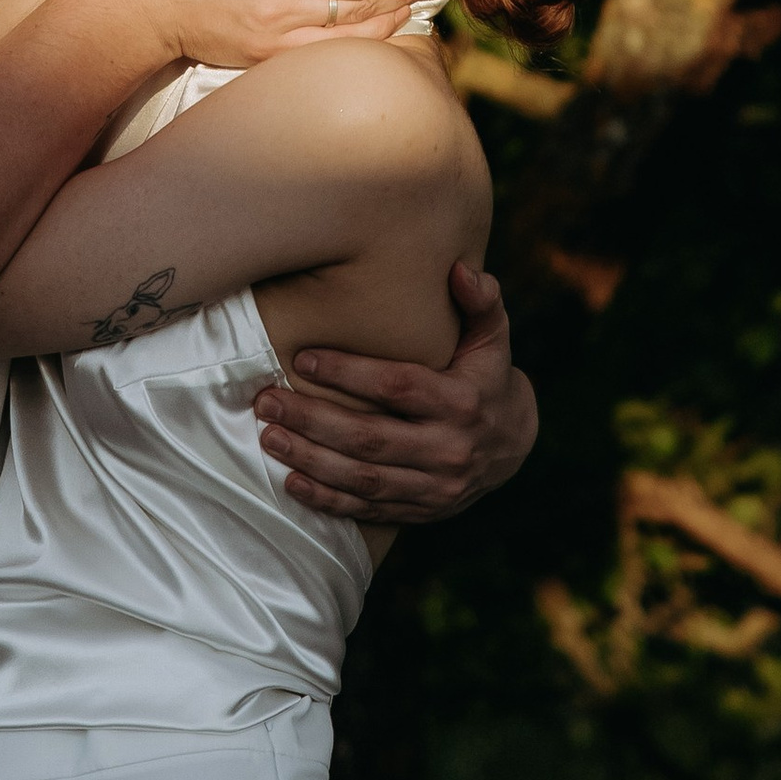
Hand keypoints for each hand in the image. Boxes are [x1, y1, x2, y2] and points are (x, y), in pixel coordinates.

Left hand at [255, 262, 535, 521]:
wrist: (513, 444)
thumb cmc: (487, 376)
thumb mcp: (492, 337)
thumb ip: (480, 301)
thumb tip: (460, 269)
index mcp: (462, 403)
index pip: (397, 388)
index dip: (348, 374)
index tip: (303, 358)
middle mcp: (449, 450)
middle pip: (370, 438)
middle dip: (312, 421)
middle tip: (267, 402)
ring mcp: (436, 487)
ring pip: (363, 479)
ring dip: (311, 460)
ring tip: (269, 437)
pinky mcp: (422, 510)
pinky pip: (369, 510)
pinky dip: (328, 500)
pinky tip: (292, 481)